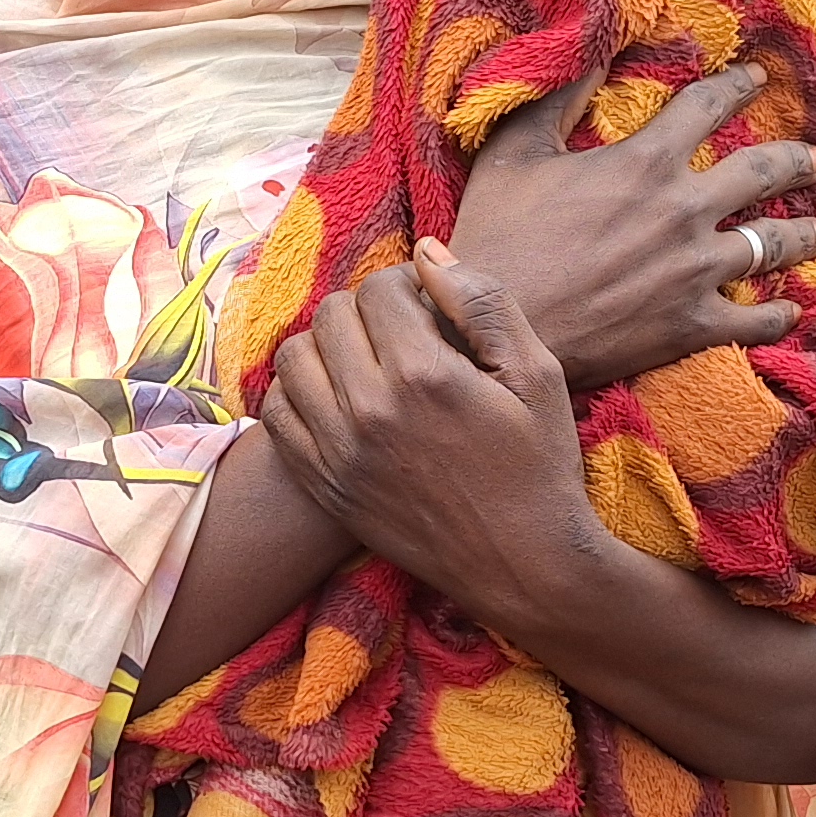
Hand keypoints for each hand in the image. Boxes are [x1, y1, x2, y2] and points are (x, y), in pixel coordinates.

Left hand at [262, 245, 592, 624]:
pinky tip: (336, 397)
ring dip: (326, 345)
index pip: (379, 289)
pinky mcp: (323, 486)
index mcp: (425, 376)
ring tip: (366, 360)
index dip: (407, 285)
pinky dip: (297, 393)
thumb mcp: (537, 374)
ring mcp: (338, 453)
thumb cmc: (540, 466)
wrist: (524, 566)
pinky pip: (276, 414)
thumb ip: (483, 302)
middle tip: (401, 333)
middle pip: (331, 314)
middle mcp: (369, 411)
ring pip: (294, 358)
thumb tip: (426, 250)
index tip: (431, 308)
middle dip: (366, 310)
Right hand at [446, 61, 815, 393]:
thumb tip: (588, 51)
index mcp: (646, 161)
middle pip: (763, 172)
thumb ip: (556, 99)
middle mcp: (685, 210)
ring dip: (801, 234)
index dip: (737, 87)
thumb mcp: (514, 153)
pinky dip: (777, 315)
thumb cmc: (496, 238)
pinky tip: (788, 309)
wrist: (496, 327)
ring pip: (772, 244)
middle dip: (795, 159)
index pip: (708, 107)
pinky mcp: (692, 325)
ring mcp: (695, 271)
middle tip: (815, 158)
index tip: (758, 80)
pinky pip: (755, 320)